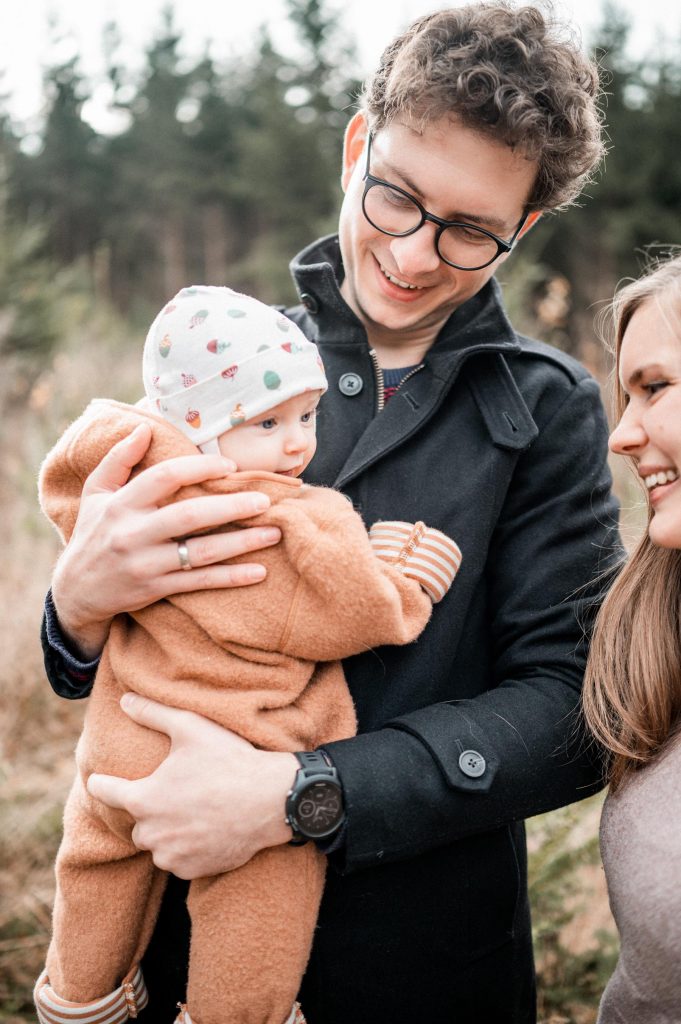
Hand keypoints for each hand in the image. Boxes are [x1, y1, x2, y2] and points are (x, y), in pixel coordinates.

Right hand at [51, 424, 281, 657]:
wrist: (76, 590)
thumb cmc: (93, 532)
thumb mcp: (96, 492)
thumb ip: (118, 459)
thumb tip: (144, 428)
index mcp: (122, 504)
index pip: (165, 477)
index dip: (200, 468)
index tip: (230, 466)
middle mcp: (134, 534)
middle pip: (190, 515)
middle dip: (231, 506)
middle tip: (264, 500)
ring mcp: (147, 564)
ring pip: (201, 553)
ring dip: (242, 543)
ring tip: (274, 532)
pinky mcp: (157, 589)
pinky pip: (201, 583)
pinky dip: (231, 577)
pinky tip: (259, 571)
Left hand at [87, 694, 297, 878]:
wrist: (270, 799)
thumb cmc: (228, 760)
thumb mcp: (190, 728)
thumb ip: (153, 713)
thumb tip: (125, 700)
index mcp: (144, 799)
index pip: (106, 792)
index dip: (102, 782)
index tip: (99, 781)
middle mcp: (152, 833)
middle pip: (137, 822)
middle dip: (150, 810)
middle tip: (174, 793)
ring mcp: (172, 855)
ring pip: (158, 844)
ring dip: (167, 832)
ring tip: (193, 812)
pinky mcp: (193, 870)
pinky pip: (179, 861)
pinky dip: (186, 849)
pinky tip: (206, 830)